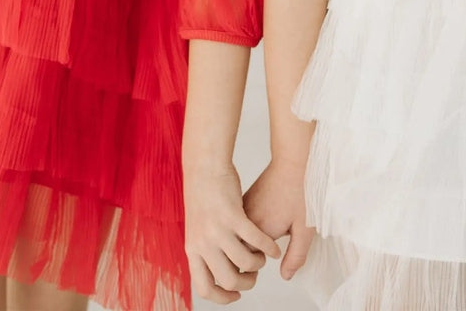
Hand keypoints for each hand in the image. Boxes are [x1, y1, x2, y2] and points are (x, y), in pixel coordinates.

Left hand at [184, 164, 280, 303]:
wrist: (204, 167)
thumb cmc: (204, 196)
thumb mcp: (196, 228)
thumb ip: (204, 250)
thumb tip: (214, 271)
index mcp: (192, 249)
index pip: (204, 289)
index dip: (222, 298)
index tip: (236, 294)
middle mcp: (203, 243)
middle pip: (228, 280)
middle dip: (246, 283)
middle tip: (254, 274)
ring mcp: (217, 229)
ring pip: (245, 262)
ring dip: (259, 264)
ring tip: (263, 257)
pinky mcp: (232, 215)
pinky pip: (256, 240)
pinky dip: (268, 248)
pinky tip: (274, 247)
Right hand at [243, 158, 314, 279]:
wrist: (294, 162)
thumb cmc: (302, 193)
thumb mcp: (305, 230)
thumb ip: (295, 256)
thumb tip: (285, 276)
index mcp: (260, 230)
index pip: (246, 261)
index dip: (252, 268)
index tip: (261, 269)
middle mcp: (247, 220)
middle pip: (237, 249)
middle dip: (244, 259)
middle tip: (260, 260)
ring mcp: (243, 208)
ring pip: (236, 234)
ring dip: (243, 242)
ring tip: (260, 243)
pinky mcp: (245, 199)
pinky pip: (239, 221)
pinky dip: (244, 228)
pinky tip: (258, 225)